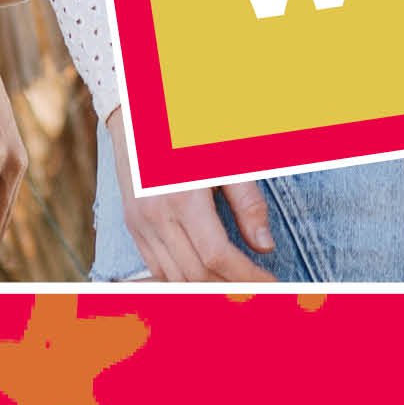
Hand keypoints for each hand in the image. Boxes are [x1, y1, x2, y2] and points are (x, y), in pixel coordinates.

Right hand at [105, 106, 276, 281]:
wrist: (137, 109)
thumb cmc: (188, 128)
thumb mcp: (226, 156)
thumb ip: (247, 202)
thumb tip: (265, 246)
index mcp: (183, 197)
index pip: (218, 257)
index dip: (247, 278)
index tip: (271, 286)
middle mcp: (156, 217)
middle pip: (196, 274)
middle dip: (231, 290)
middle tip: (260, 295)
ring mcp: (140, 225)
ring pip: (174, 280)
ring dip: (207, 291)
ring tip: (236, 292)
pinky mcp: (132, 227)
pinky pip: (157, 270)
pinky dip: (182, 283)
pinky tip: (205, 282)